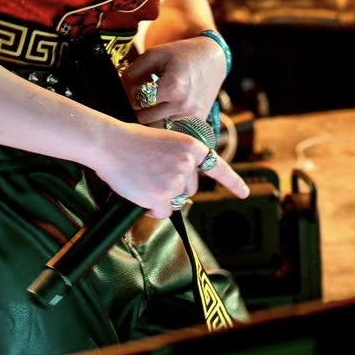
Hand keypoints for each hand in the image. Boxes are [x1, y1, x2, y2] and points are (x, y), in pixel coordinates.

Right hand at [90, 119, 248, 218]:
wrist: (109, 143)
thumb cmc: (130, 141)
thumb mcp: (163, 142)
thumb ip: (178, 159)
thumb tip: (182, 186)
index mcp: (190, 146)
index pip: (217, 167)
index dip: (233, 182)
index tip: (245, 193)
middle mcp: (187, 164)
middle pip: (188, 190)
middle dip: (174, 189)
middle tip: (152, 177)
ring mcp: (176, 181)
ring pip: (173, 201)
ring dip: (160, 198)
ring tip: (142, 181)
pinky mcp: (162, 196)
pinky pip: (161, 213)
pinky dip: (150, 209)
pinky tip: (139, 193)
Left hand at [120, 37, 226, 129]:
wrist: (212, 60)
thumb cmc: (179, 55)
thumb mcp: (154, 55)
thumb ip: (132, 72)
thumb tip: (117, 90)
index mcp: (173, 87)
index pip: (137, 102)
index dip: (128, 95)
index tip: (128, 89)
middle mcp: (184, 106)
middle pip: (145, 120)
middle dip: (136, 110)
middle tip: (134, 100)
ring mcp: (192, 119)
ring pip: (157, 131)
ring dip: (149, 122)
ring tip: (147, 108)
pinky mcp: (197, 126)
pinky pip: (172, 134)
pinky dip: (164, 128)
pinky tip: (162, 116)